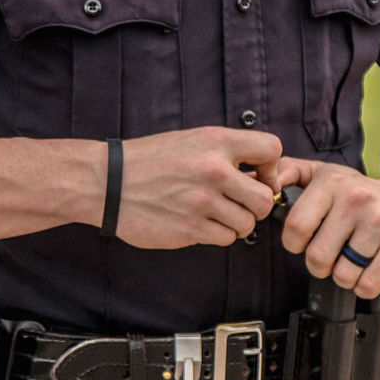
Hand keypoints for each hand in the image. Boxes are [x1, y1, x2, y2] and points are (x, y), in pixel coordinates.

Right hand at [114, 127, 281, 248]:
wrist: (108, 182)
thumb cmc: (149, 160)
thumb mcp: (191, 140)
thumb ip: (226, 152)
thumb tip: (262, 172)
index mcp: (215, 141)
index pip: (271, 149)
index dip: (271, 167)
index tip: (258, 175)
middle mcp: (213, 170)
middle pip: (265, 198)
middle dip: (256, 204)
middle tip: (239, 203)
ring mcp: (202, 201)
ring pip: (247, 223)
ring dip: (236, 222)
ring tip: (216, 213)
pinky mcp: (190, 229)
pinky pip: (226, 238)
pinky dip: (218, 234)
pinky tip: (200, 222)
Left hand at [277, 158, 379, 296]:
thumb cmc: (365, 194)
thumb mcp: (327, 174)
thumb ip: (290, 172)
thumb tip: (262, 180)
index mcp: (333, 182)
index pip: (295, 226)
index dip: (295, 244)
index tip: (304, 242)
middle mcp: (357, 199)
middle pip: (318, 257)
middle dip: (320, 265)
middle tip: (332, 256)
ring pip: (343, 275)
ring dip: (345, 275)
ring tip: (355, 258)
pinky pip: (367, 285)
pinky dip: (366, 285)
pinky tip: (372, 267)